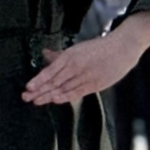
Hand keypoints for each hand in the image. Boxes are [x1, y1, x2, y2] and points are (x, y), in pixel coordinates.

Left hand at [22, 12, 149, 105]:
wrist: (122, 48)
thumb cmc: (99, 48)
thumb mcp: (77, 49)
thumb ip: (60, 55)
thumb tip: (45, 53)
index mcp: (70, 56)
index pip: (51, 70)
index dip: (39, 79)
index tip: (28, 86)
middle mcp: (76, 66)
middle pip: (55, 81)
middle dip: (39, 90)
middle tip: (26, 97)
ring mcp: (86, 76)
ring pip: (64, 88)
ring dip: (49, 96)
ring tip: (36, 101)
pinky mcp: (95, 84)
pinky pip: (77, 92)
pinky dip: (66, 96)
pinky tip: (56, 100)